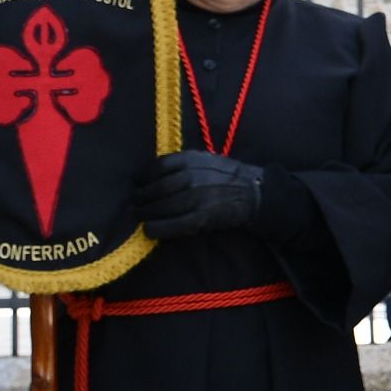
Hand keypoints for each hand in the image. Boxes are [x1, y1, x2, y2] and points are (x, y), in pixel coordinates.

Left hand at [135, 151, 263, 239]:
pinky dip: (157, 228)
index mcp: (192, 160)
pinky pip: (172, 224)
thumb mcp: (207, 160)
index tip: (137, 183)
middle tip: (135, 205)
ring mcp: (195, 198)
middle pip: (156, 189)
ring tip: (141, 217)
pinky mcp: (200, 218)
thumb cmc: (229, 177)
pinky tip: (149, 230)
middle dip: (141, 198)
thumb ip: (183, 164)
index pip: (158, 166)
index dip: (143, 176)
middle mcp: (191, 177)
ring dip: (146, 214)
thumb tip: (155, 176)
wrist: (255, 194)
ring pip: (160, 207)